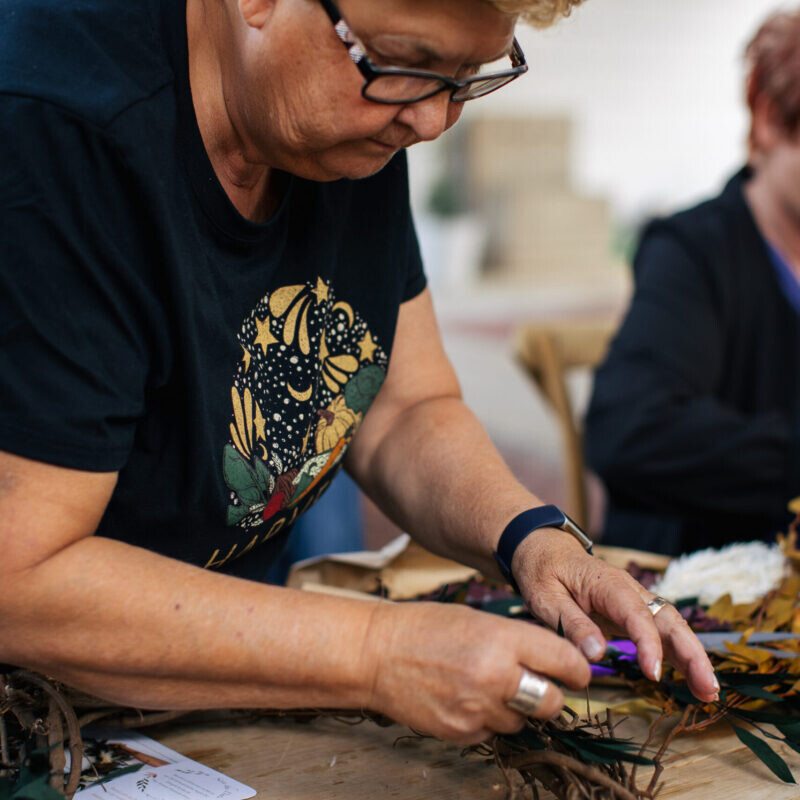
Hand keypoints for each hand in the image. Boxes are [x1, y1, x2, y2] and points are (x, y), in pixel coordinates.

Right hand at [363, 600, 590, 744]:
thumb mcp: (479, 620)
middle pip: (552, 702)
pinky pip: (493, 732)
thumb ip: (518, 641)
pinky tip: (465, 697)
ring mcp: (478, 709)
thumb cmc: (426, 628)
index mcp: (501, 640)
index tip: (576, 671)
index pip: (565, 662)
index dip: (576, 669)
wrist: (377, 653)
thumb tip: (554, 661)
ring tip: (486, 685)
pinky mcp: (463, 733)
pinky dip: (488, 719)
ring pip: (522, 721)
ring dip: (515, 708)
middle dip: (549, 694)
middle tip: (536, 683)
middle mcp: (494, 676)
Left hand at [512, 529, 718, 703]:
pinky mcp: (631, 611)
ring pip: (671, 626)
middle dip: (692, 653)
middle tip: (707, 688)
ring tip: (708, 692)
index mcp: (608, 584)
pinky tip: (690, 677)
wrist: (542, 549)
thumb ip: (571, 624)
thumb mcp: (546, 597)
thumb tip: (596, 654)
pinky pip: (660, 630)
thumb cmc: (542, 571)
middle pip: (669, 619)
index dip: (649, 645)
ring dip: (692, 656)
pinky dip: (678, 653)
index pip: (637, 615)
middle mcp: (629, 590)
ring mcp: (633, 599)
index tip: (653, 673)